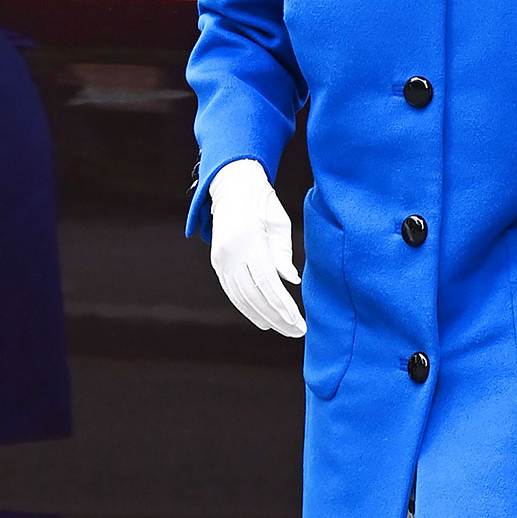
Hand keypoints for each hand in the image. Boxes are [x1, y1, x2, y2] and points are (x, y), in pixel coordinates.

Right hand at [208, 157, 305, 337]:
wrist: (232, 185)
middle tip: (296, 332)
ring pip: (241, 297)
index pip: (267, 283)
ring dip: (262, 316)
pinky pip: (232, 291)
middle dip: (277, 317)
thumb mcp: (279, 222)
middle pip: (254, 295)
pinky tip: (261, 318)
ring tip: (282, 329)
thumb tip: (291, 282)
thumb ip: (283, 254)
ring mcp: (221, 259)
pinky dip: (246, 307)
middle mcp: (230, 253)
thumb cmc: (262, 202)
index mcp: (248, 241)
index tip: (299, 322)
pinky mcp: (217, 262)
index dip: (283, 307)